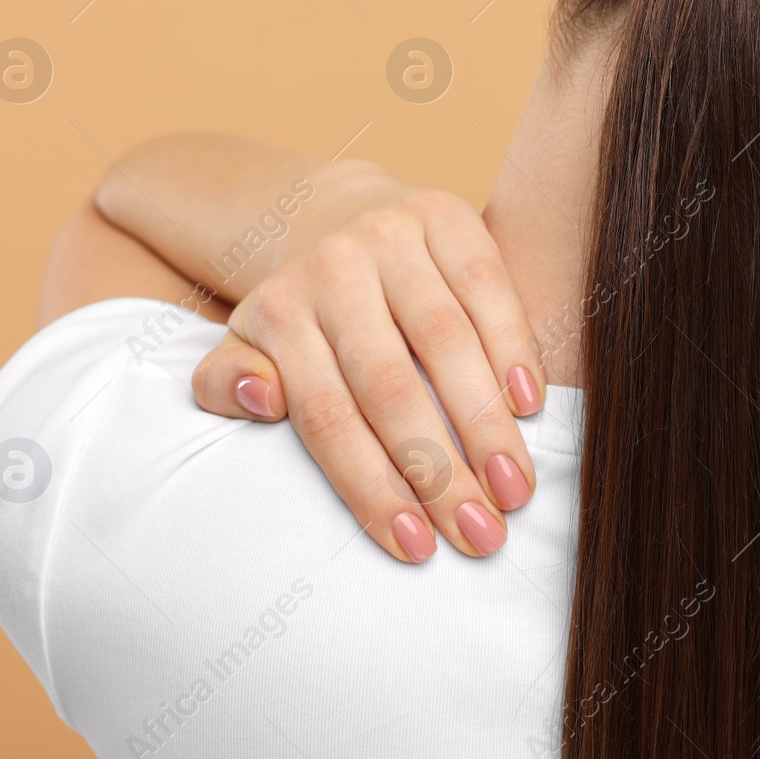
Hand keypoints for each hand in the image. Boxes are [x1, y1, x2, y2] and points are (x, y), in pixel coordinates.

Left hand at [188, 187, 545, 563]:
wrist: (332, 211)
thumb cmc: (300, 309)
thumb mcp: (247, 345)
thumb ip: (229, 382)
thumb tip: (259, 399)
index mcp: (279, 311)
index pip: (327, 415)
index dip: (372, 487)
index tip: (416, 548)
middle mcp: (333, 268)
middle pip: (388, 384)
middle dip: (440, 469)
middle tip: (482, 534)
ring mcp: (392, 235)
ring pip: (445, 339)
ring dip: (486, 423)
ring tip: (516, 490)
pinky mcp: (448, 215)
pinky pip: (488, 285)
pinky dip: (513, 347)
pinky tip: (531, 406)